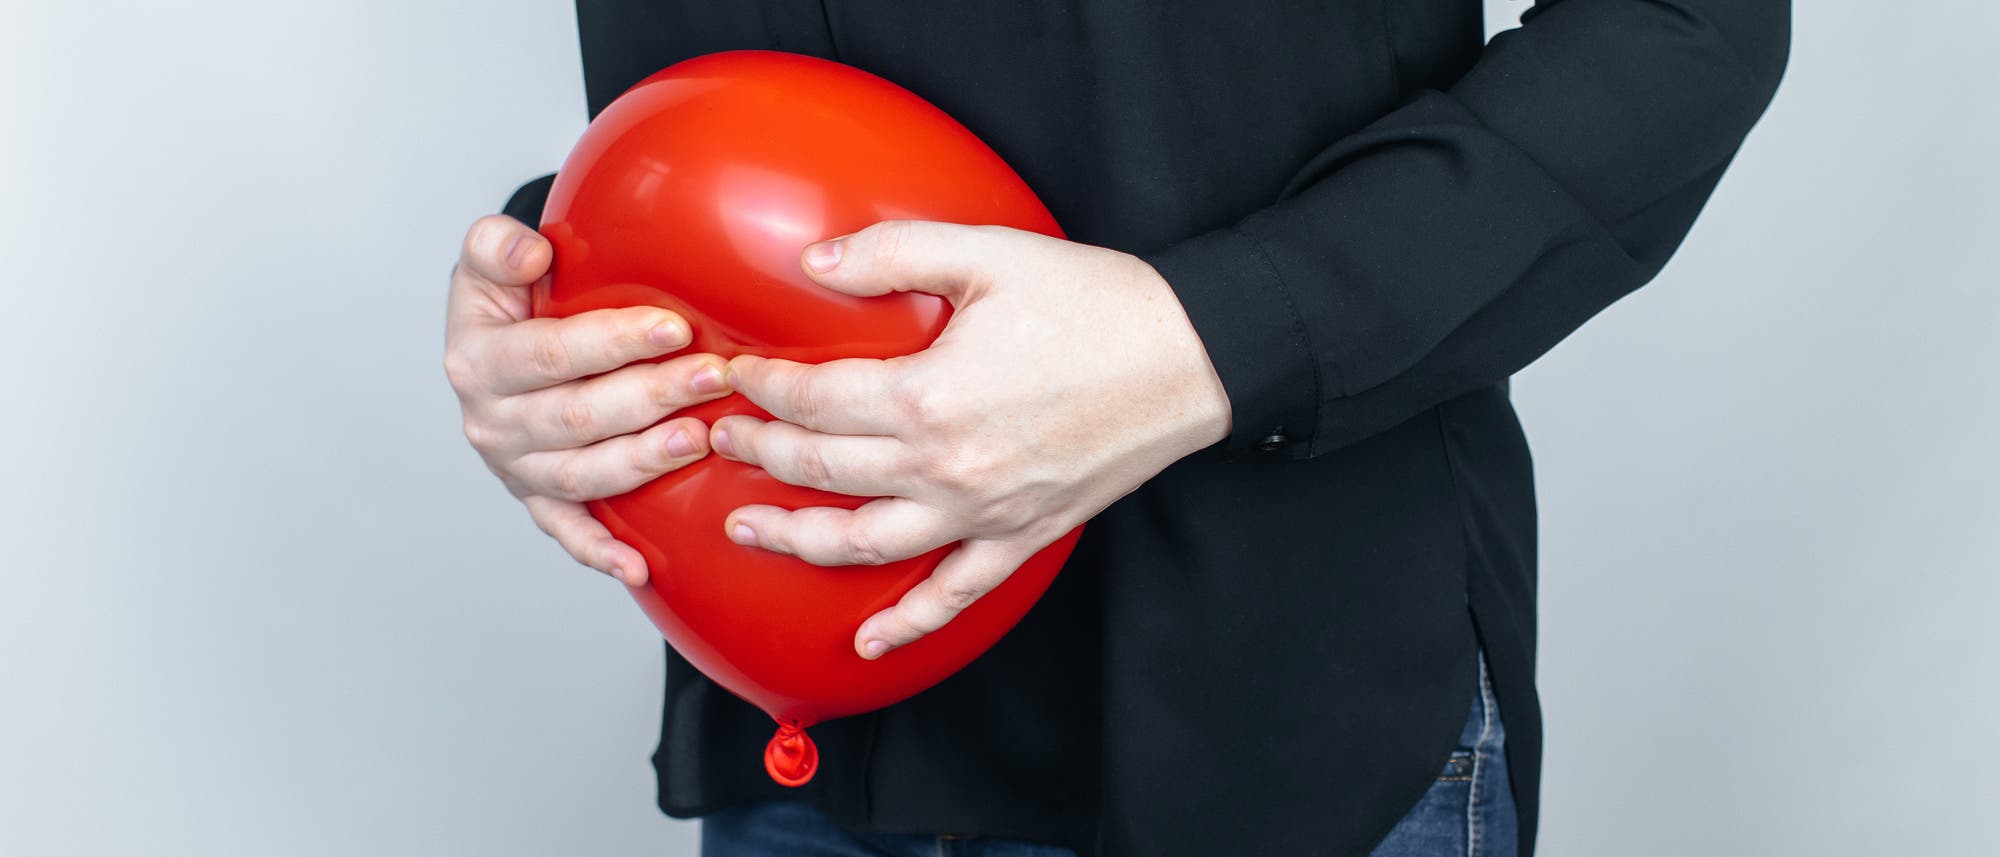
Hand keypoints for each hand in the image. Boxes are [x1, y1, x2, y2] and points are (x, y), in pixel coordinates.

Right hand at [443, 215, 730, 584]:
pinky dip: (599, 553)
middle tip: (716, 376)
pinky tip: (639, 567)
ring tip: (700, 439)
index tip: (674, 326)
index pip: (552, 354)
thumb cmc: (508, 302)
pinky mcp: (538, 501)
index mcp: (478, 361)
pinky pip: (567, 532)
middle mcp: (492, 422)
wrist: (494, 350)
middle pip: (578, 416)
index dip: (613, 341)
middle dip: (652, 395)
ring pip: (583, 474)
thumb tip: (530, 252)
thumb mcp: (488, 264)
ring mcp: (516, 468)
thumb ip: (497, 247)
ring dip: (643, 460)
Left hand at [711, 221, 1230, 657]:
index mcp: (928, 397)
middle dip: (758, 455)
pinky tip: (869, 642)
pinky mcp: (1023, 535)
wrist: (1192, 357)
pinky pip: (955, 593)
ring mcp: (983, 512)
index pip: (815, 400)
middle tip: (721, 439)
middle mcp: (945, 468)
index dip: (763, 387)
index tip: (737, 375)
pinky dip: (909, 623)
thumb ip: (893, 253)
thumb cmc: (1099, 305)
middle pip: (822, 472)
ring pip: (864, 544)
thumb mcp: (990, 255)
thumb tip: (815, 263)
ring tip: (749, 528)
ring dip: (796, 540)